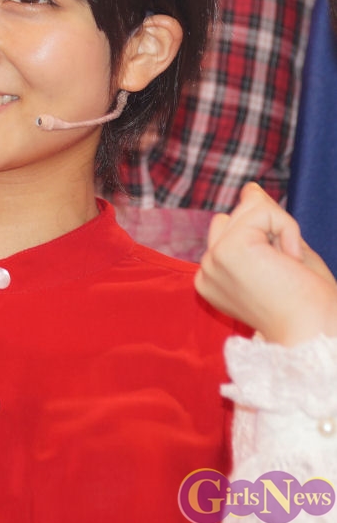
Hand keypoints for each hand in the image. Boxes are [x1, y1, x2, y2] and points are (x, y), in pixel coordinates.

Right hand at [195, 183, 336, 345]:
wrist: (316, 334)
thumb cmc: (310, 307)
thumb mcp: (283, 255)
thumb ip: (264, 222)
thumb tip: (250, 188)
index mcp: (214, 279)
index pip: (230, 229)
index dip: (265, 238)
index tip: (282, 276)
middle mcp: (206, 271)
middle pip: (234, 216)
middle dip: (268, 230)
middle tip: (288, 271)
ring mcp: (213, 259)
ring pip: (248, 209)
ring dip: (280, 229)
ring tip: (290, 266)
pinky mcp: (229, 249)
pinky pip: (262, 210)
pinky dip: (287, 228)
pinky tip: (291, 261)